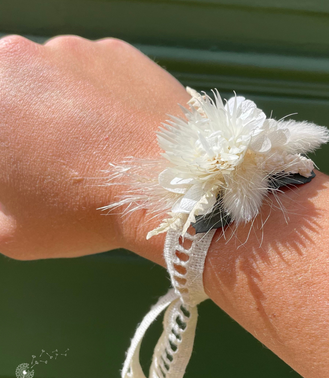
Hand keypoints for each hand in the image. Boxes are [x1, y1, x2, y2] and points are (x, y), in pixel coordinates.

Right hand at [0, 35, 187, 260]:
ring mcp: (77, 50)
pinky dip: (106, 99)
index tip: (27, 169)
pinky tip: (122, 131)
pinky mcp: (120, 53)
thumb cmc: (88, 212)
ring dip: (67, 109)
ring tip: (97, 148)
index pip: (0, 127)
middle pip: (20, 97)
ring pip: (60, 82)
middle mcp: (23, 59)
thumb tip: (10, 197)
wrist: (169, 191)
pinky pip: (102, 77)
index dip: (13, 153)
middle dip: (30, 126)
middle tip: (57, 160)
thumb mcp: (12, 232)